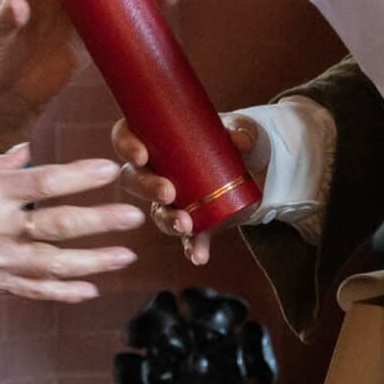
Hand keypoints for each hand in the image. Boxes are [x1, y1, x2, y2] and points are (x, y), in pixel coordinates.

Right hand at [0, 145, 142, 303]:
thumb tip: (28, 150)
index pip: (46, 181)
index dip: (83, 176)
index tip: (112, 170)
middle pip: (60, 224)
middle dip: (103, 221)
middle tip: (136, 216)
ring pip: (56, 263)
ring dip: (95, 261)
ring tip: (126, 256)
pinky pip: (34, 289)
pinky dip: (64, 291)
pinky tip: (90, 288)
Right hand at [111, 113, 259, 265]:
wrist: (257, 167)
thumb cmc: (236, 138)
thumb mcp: (241, 128)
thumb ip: (242, 131)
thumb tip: (239, 139)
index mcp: (157, 137)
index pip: (126, 136)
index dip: (126, 145)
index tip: (141, 155)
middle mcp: (156, 169)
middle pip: (133, 178)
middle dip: (146, 188)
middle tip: (168, 192)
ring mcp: (172, 198)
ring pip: (156, 211)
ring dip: (167, 220)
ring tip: (185, 225)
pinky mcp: (192, 220)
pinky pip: (187, 236)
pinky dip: (192, 246)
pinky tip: (198, 254)